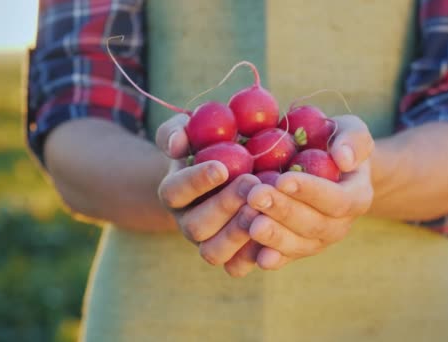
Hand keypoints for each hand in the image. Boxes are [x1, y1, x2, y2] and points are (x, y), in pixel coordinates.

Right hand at [156, 114, 261, 276]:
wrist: (234, 175)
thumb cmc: (212, 146)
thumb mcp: (192, 131)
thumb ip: (177, 131)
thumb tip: (177, 143)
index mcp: (174, 194)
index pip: (174, 192)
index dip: (196, 182)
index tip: (221, 168)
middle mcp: (188, 223)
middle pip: (196, 227)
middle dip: (224, 206)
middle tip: (251, 183)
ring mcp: (209, 243)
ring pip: (214, 252)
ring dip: (237, 233)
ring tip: (262, 209)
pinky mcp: (232, 258)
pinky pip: (237, 267)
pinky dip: (253, 256)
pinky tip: (273, 232)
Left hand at [245, 115, 374, 269]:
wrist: (323, 168)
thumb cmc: (334, 143)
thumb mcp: (351, 130)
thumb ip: (353, 140)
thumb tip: (344, 159)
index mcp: (357, 197)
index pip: (337, 199)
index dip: (310, 192)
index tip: (284, 179)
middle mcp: (340, 225)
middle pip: (314, 225)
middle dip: (283, 211)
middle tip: (256, 196)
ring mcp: (318, 241)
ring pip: (299, 245)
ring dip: (274, 236)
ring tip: (250, 222)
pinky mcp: (297, 250)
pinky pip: (285, 259)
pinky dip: (271, 259)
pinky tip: (255, 257)